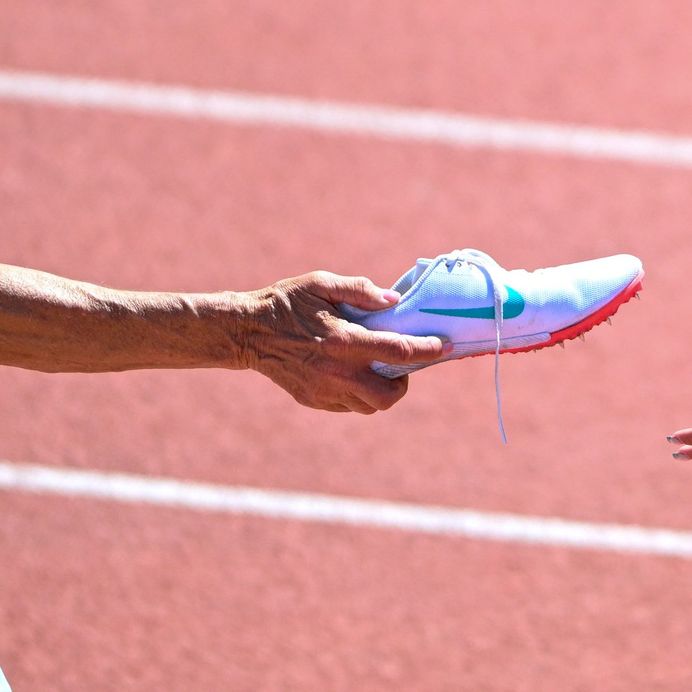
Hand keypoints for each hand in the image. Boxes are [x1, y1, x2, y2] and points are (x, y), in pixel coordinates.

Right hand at [242, 272, 446, 413]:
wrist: (247, 332)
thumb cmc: (287, 302)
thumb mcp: (322, 284)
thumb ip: (360, 290)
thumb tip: (394, 300)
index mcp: (343, 340)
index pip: (399, 352)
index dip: (428, 350)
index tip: (444, 346)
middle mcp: (336, 371)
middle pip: (390, 395)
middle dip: (404, 383)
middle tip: (399, 365)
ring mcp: (324, 391)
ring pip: (370, 406)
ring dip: (381, 391)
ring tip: (375, 370)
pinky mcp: (314, 400)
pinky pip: (349, 407)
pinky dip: (358, 395)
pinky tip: (352, 374)